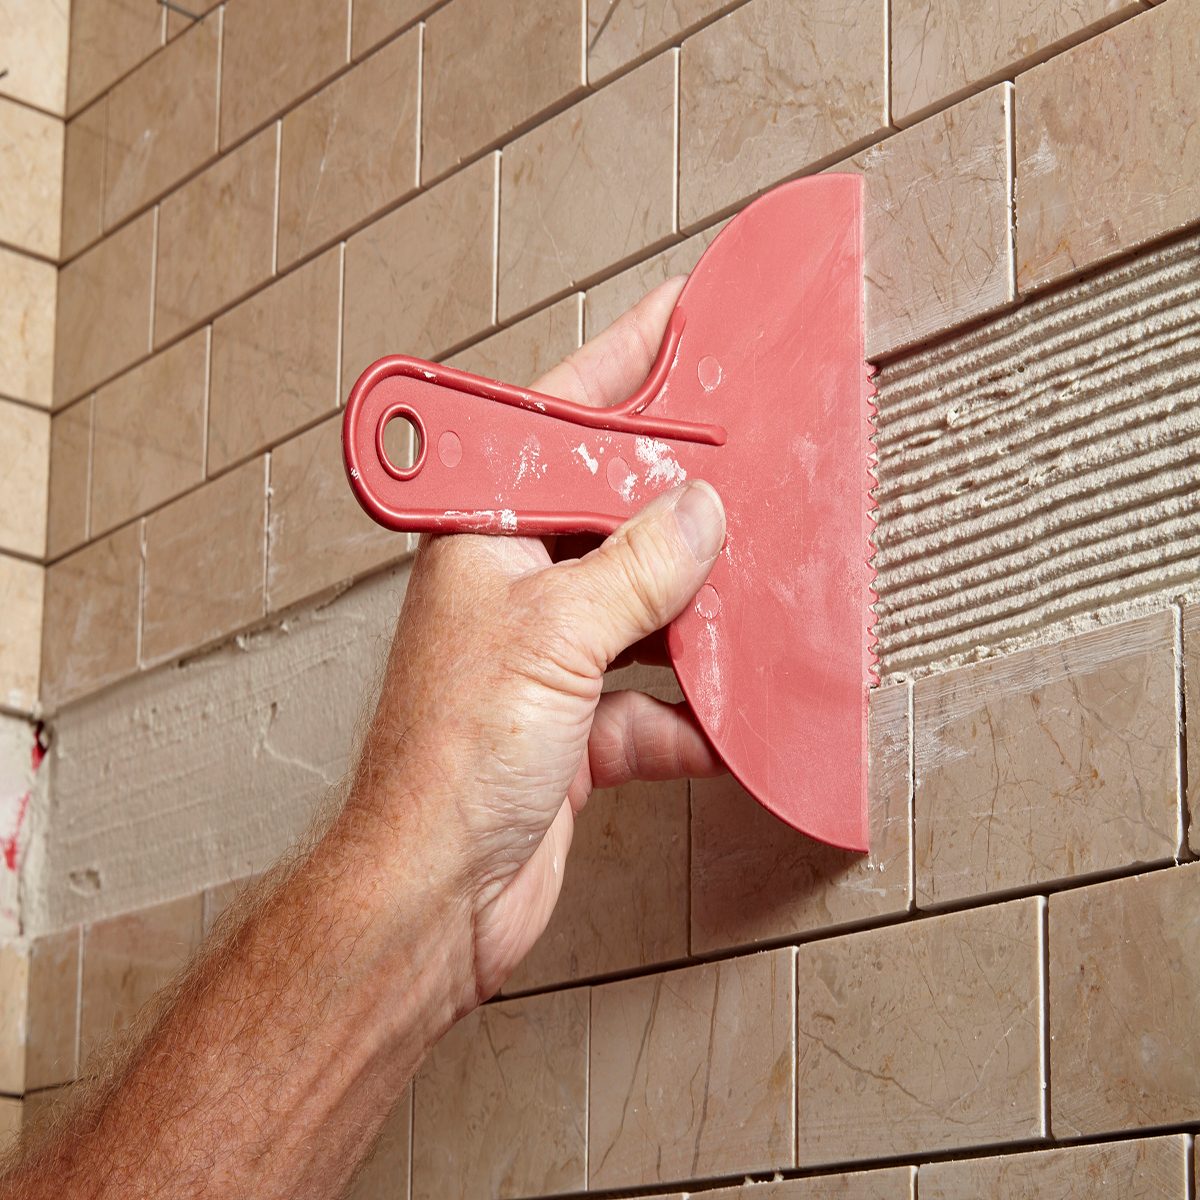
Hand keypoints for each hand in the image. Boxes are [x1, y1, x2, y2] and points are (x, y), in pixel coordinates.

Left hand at [348, 278, 726, 1005]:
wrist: (432, 898)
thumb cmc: (447, 765)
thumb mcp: (553, 638)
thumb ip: (636, 567)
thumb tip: (700, 512)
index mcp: (483, 539)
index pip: (556, 426)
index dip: (621, 367)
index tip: (680, 319)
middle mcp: (513, 589)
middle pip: (615, 516)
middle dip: (684, 499)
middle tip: (753, 460)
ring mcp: (547, 659)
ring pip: (646, 608)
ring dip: (700, 615)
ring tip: (760, 591)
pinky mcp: (575, 728)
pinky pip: (655, 700)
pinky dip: (694, 714)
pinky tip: (729, 719)